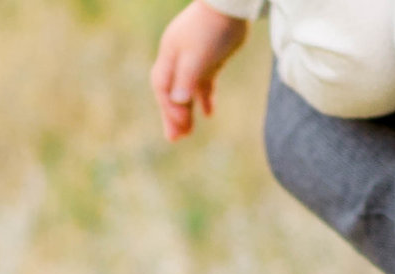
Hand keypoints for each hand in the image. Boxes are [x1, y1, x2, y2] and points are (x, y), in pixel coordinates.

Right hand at [153, 3, 250, 140]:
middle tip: (175, 140)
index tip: (180, 125)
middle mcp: (178, 60)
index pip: (164, 89)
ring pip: (186, 90)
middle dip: (173, 116)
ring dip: (187, 111)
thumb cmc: (211, 28)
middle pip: (171, 93)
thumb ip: (186, 79)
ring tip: (188, 133)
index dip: (170, 109)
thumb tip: (176, 101)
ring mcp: (193, 59)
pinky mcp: (209, 59)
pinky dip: (204, 98)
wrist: (230, 3)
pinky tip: (208, 113)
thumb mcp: (197, 56)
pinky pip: (203, 83)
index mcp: (170, 57)